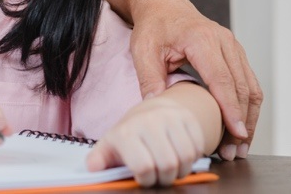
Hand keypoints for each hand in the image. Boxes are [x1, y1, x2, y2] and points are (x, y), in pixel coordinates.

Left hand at [85, 97, 205, 187]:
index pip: (144, 167)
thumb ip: (99, 160)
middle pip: (168, 165)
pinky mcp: (188, 117)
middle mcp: (149, 120)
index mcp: (127, 131)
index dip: (147, 179)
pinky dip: (193, 158)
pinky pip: (198, 148)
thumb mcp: (110, 147)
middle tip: (160, 174)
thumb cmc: (130, 135)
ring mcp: (170, 117)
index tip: (144, 177)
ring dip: (181, 170)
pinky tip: (180, 154)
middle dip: (165, 178)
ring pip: (186, 158)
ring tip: (170, 167)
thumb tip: (92, 168)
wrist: (151, 110)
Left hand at [128, 0, 261, 159]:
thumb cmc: (153, 27)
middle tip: (234, 151)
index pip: (222, 78)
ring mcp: (233, 46)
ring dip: (249, 118)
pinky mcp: (236, 54)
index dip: (230, 108)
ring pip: (251, 87)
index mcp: (201, 38)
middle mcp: (223, 41)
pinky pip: (249, 83)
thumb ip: (149, 78)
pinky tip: (240, 128)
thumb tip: (155, 108)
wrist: (163, 6)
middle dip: (241, 121)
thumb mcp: (143, 50)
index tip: (236, 133)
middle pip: (241, 87)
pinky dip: (248, 107)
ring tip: (240, 146)